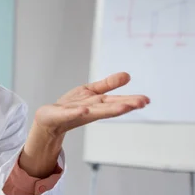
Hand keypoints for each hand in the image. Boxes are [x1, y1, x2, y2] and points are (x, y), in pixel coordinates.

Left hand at [19, 72, 148, 177]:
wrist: (49, 119)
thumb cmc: (71, 106)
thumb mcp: (91, 92)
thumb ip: (108, 85)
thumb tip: (128, 75)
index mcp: (97, 104)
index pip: (116, 101)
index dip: (130, 101)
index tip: (146, 100)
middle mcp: (90, 110)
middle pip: (109, 107)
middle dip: (124, 105)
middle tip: (141, 103)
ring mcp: (76, 113)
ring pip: (94, 112)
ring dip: (108, 110)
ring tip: (124, 107)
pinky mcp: (62, 114)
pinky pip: (70, 114)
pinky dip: (77, 113)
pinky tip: (84, 110)